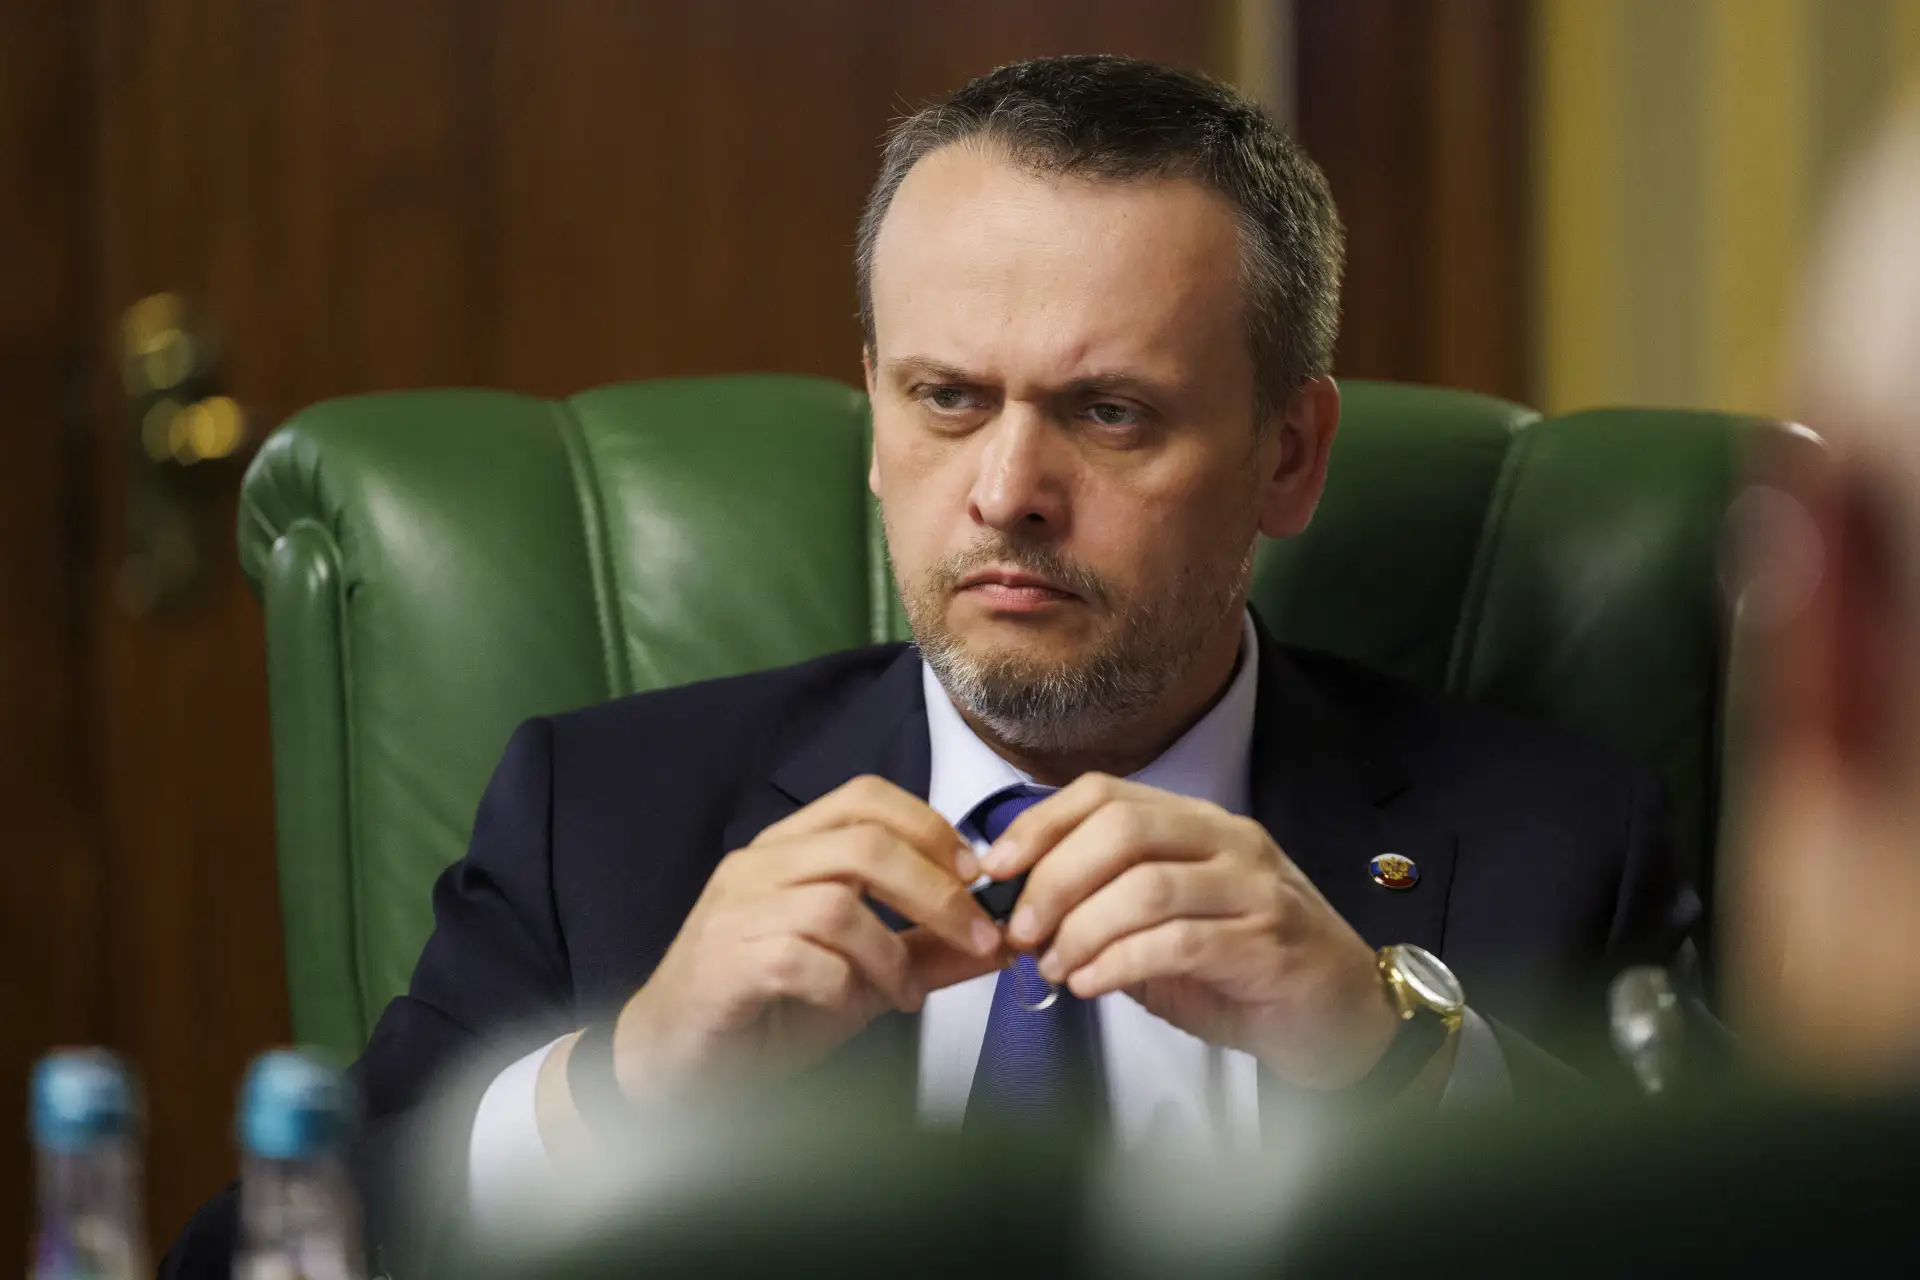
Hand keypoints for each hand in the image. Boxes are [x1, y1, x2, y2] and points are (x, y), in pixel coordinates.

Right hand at [610, 776, 1004, 1098]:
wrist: (675, 1065)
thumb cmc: (767, 1008)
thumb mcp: (861, 977)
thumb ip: (925, 954)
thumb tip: (1000, 943)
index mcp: (790, 848)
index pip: (866, 798)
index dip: (931, 828)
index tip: (977, 878)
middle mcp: (759, 865)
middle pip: (864, 843)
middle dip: (936, 892)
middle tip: (977, 938)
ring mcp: (736, 911)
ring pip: (837, 902)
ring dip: (891, 952)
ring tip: (905, 995)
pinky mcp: (723, 963)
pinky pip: (800, 957)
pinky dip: (844, 984)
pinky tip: (852, 1010)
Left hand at [984, 774, 1399, 1088]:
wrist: (1342, 1019)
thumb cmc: (1243, 971)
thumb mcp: (1165, 927)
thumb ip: (1105, 910)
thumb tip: (1020, 915)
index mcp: (1196, 824)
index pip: (1103, 794)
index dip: (1039, 825)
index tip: (994, 868)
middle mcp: (1228, 841)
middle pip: (1119, 829)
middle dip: (1053, 879)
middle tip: (1020, 931)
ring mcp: (1255, 888)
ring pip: (1144, 885)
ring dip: (1081, 929)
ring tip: (1055, 967)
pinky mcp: (1269, 943)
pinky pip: (1177, 940)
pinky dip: (1119, 962)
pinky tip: (1092, 984)